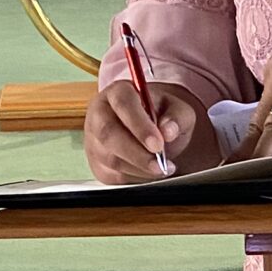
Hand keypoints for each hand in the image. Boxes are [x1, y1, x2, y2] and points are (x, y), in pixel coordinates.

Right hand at [84, 78, 203, 182]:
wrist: (150, 131)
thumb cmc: (161, 116)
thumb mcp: (177, 110)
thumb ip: (177, 117)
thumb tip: (168, 131)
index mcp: (118, 92)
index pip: (123, 104)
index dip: (139, 125)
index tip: (158, 144)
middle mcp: (99, 113)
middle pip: (108, 134)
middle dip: (137, 154)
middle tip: (160, 165)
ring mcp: (94, 140)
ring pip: (110, 158)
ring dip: (139, 169)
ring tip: (162, 168)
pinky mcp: (97, 164)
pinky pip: (112, 176)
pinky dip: (134, 178)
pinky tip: (149, 173)